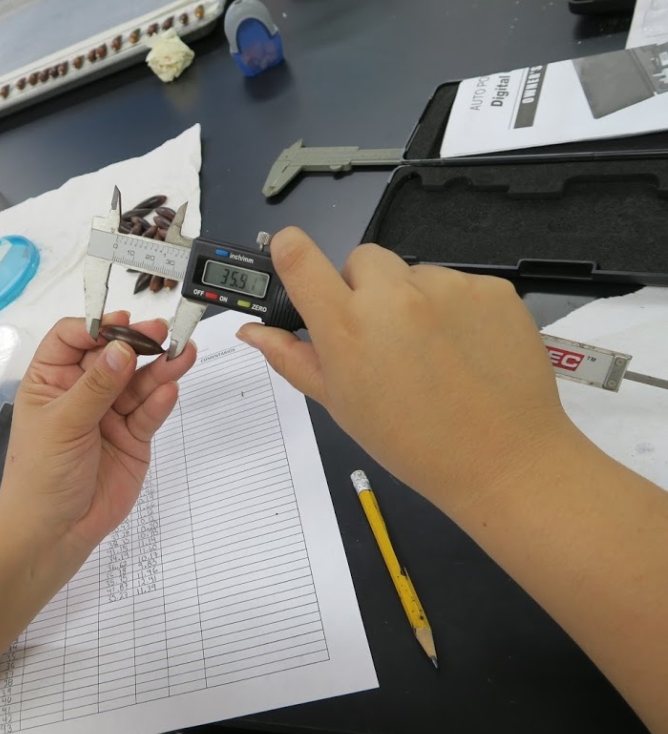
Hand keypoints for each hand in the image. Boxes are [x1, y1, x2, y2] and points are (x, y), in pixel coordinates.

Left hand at [0, 311, 196, 552]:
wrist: (54, 532)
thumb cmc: (41, 474)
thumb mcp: (64, 423)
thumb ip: (97, 386)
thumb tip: (123, 349)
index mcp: (51, 380)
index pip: (72, 338)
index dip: (96, 328)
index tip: (121, 325)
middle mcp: (81, 392)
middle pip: (112, 356)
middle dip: (137, 344)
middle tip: (162, 332)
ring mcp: (108, 414)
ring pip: (137, 383)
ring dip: (159, 368)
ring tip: (182, 353)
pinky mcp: (132, 438)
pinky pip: (148, 413)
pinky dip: (160, 401)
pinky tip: (170, 388)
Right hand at [237, 228, 578, 516]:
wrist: (503, 460)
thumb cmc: (414, 442)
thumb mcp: (340, 404)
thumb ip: (292, 358)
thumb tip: (254, 331)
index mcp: (347, 327)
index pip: (299, 257)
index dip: (289, 248)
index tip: (290, 252)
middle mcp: (394, 297)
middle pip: (360, 260)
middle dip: (360, 288)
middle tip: (377, 336)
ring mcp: (447, 288)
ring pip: (411, 273)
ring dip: (411, 300)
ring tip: (428, 353)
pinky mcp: (490, 288)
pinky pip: (456, 284)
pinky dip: (453, 309)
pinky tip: (460, 349)